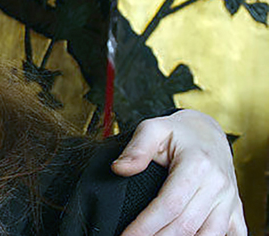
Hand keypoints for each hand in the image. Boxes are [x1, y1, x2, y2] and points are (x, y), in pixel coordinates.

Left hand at [112, 110, 246, 235]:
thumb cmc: (177, 133)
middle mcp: (218, 185)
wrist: (207, 133)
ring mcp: (229, 199)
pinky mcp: (236, 209)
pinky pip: (233, 235)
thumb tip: (119, 168)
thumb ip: (136, 148)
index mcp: (197, 164)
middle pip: (186, 225)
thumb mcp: (153, 129)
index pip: (169, 205)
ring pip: (209, 235)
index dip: (145, 225)